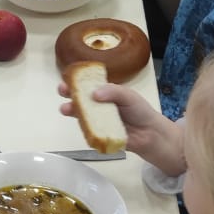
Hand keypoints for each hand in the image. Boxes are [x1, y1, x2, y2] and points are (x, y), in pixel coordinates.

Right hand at [58, 81, 184, 173]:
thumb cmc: (140, 111)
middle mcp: (99, 106)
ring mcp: (98, 121)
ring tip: (65, 109)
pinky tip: (81, 124)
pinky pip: (88, 130)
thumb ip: (113, 91)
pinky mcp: (99, 135)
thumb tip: (94, 94)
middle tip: (62, 92)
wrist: (150, 133)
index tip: (67, 79)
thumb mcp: (128, 95)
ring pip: (82, 114)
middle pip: (81, 99)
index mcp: (105, 94)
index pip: (88, 86)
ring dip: (72, 111)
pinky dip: (83, 127)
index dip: (77, 82)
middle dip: (69, 95)